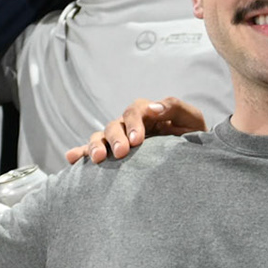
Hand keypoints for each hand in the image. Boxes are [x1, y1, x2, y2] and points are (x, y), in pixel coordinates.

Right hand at [65, 96, 208, 164]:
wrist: (194, 160)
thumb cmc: (193, 137)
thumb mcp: (192, 120)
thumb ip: (175, 108)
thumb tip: (154, 107)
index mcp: (147, 114)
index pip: (135, 111)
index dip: (134, 123)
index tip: (138, 140)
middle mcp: (129, 125)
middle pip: (114, 125)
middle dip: (115, 138)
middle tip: (120, 153)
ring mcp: (119, 140)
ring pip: (100, 137)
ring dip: (95, 146)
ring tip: (97, 158)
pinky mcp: (112, 156)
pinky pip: (91, 152)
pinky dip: (80, 153)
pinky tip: (72, 158)